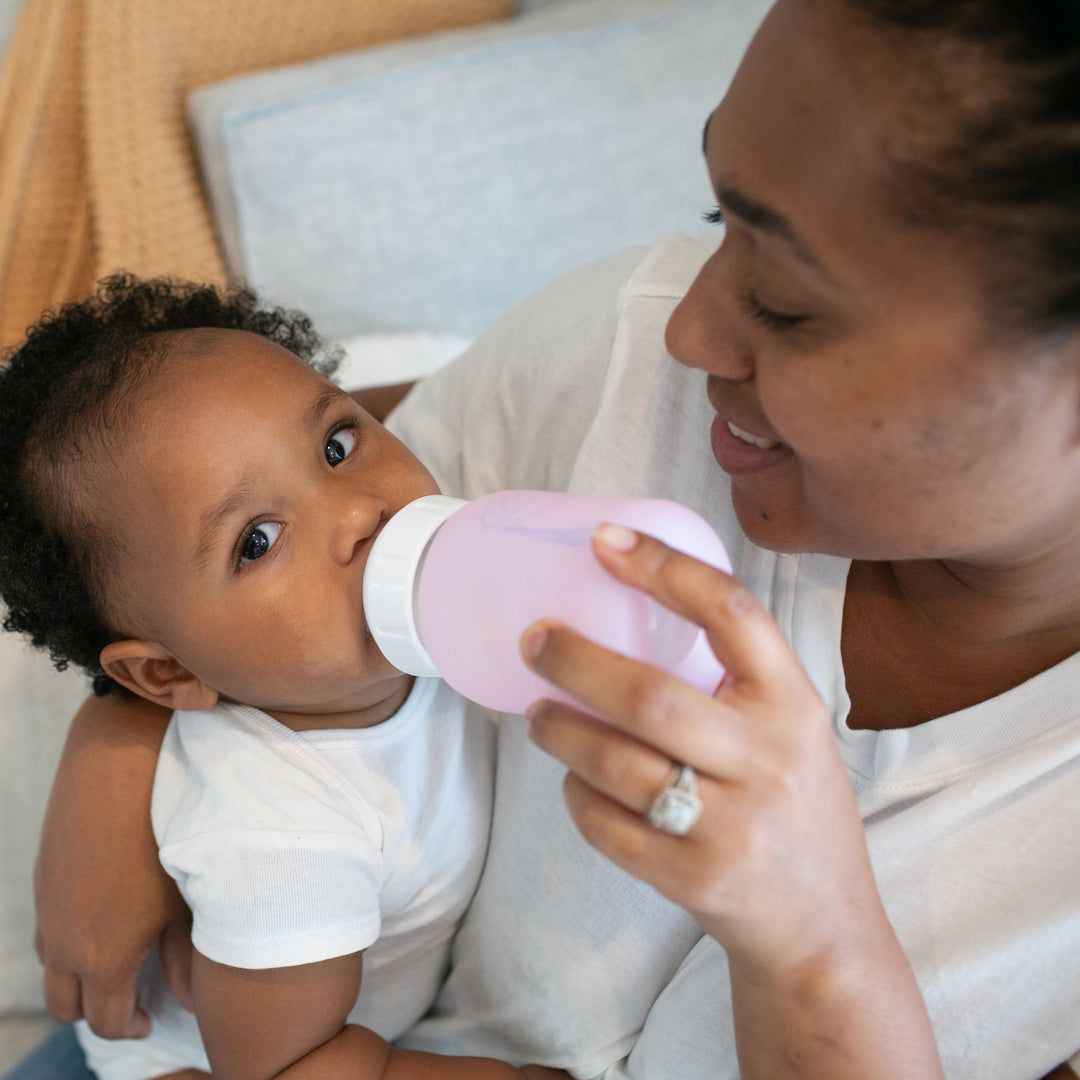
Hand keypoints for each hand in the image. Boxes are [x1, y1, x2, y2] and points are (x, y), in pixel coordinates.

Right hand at [33, 692, 191, 1036]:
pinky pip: (47, 928)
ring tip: (116, 960)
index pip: (106, 1021)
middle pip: (66, 1005)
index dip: (129, 1028)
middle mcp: (64, 943)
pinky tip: (101, 917)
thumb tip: (189, 1002)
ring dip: (78, 974)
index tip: (148, 1019)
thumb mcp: (184, 902)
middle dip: (95, 1010)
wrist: (117, 773)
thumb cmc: (163, 836)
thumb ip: (183, 960)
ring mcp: (47, 911)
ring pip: (51, 966)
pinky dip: (67, 939)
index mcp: (102, 957)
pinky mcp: (44, 879)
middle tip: (129, 999)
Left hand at [520, 523, 873, 975]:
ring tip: (537, 712)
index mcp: (794, 706)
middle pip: (650, 696)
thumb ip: (736, 678)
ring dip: (559, 730)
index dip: (663, 568)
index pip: (732, 613)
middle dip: (575, 661)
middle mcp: (768, 761)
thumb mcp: (792, 728)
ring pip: (615, 763)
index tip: (605, 540)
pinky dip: (576, 795)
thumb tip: (633, 603)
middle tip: (533, 640)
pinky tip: (574, 779)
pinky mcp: (692, 879)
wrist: (822, 926)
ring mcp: (731, 826)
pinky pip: (606, 825)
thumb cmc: (794, 807)